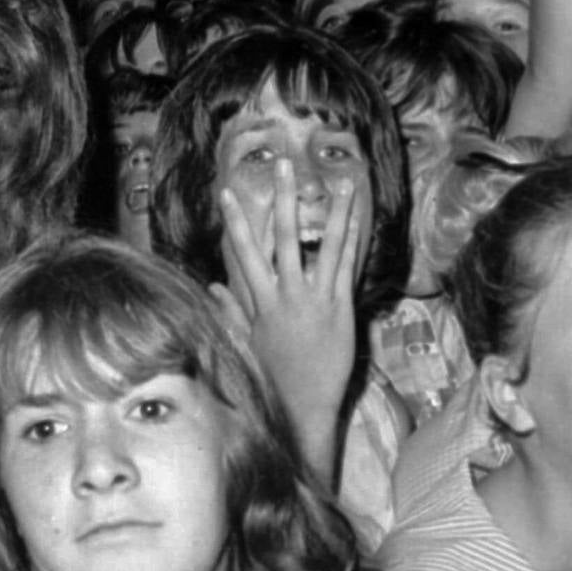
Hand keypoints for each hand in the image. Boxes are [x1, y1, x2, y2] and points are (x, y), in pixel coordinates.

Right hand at [219, 160, 361, 434]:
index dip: (236, 221)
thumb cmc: (273, 376)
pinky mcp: (341, 308)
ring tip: (340, 181)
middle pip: (283, 237)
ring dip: (334, 211)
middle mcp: (287, 294)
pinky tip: (359, 220)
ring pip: (324, 245)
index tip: (227, 193)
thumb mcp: (245, 341)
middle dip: (282, 198)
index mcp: (261, 302)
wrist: (302, 406)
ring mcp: (316, 299)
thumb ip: (232, 309)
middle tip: (283, 164)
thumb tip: (212, 286)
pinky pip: (347, 267)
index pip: (245, 253)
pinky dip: (352, 242)